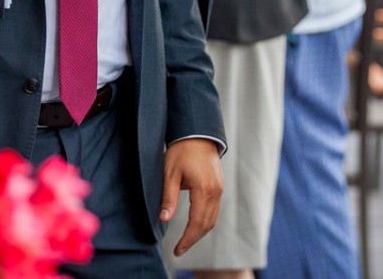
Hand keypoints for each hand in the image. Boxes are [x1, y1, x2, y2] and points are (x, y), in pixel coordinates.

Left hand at [160, 138, 222, 255]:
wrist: (198, 132)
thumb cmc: (181, 150)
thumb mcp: (170, 173)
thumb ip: (168, 198)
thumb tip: (163, 218)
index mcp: (204, 190)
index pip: (197, 223)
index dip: (187, 239)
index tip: (177, 250)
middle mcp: (215, 192)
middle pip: (207, 224)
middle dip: (193, 239)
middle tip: (179, 249)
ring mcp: (219, 189)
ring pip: (213, 219)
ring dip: (200, 232)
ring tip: (186, 241)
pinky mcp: (218, 186)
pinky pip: (214, 210)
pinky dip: (205, 221)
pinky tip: (195, 226)